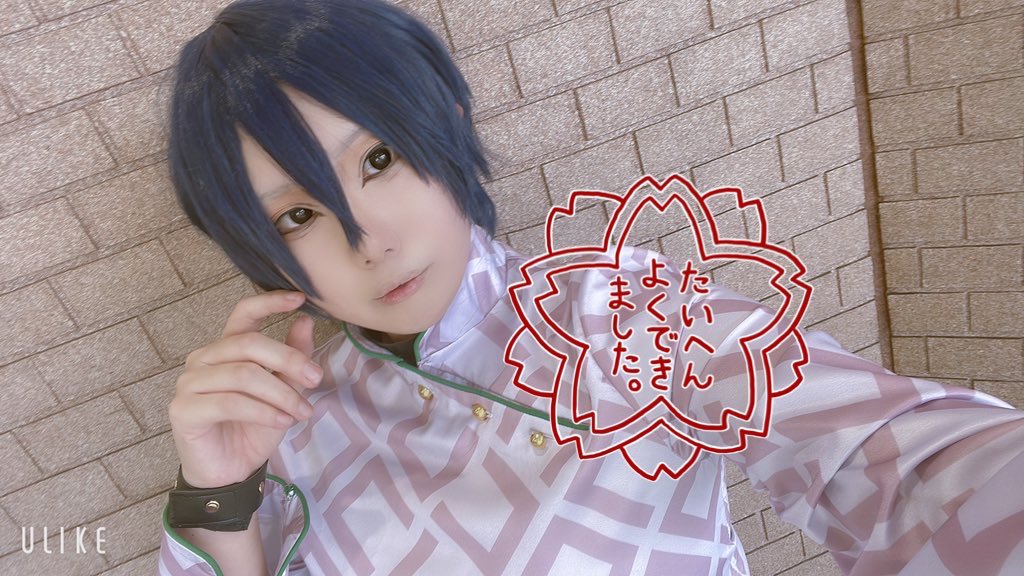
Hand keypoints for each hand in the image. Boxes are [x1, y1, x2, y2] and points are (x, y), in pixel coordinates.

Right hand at [168, 290, 321, 487]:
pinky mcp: (184, 409)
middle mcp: (203, 359)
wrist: (231, 472)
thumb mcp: (284, 391)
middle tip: (315, 378)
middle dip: (288, 359)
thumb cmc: (254, 428)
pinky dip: (263, 411)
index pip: (243, 314)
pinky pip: (230, 402)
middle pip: (249, 344)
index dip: (269, 303)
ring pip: (243, 375)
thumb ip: (292, 357)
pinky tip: (283, 422)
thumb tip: (305, 321)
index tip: (300, 299)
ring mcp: (189, 383)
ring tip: (302, 412)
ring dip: (281, 394)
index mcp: (225, 348)